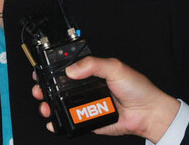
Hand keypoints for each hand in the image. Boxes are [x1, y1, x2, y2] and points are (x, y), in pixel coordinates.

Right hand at [32, 56, 178, 141]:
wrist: (149, 114)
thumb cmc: (137, 88)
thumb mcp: (114, 68)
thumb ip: (92, 64)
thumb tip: (71, 70)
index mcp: (91, 72)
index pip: (66, 69)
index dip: (52, 70)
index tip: (41, 72)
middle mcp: (86, 88)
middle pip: (59, 88)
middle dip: (45, 89)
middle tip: (39, 90)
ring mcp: (86, 105)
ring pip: (61, 105)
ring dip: (49, 105)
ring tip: (45, 106)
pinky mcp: (89, 121)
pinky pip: (71, 122)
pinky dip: (59, 123)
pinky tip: (53, 122)